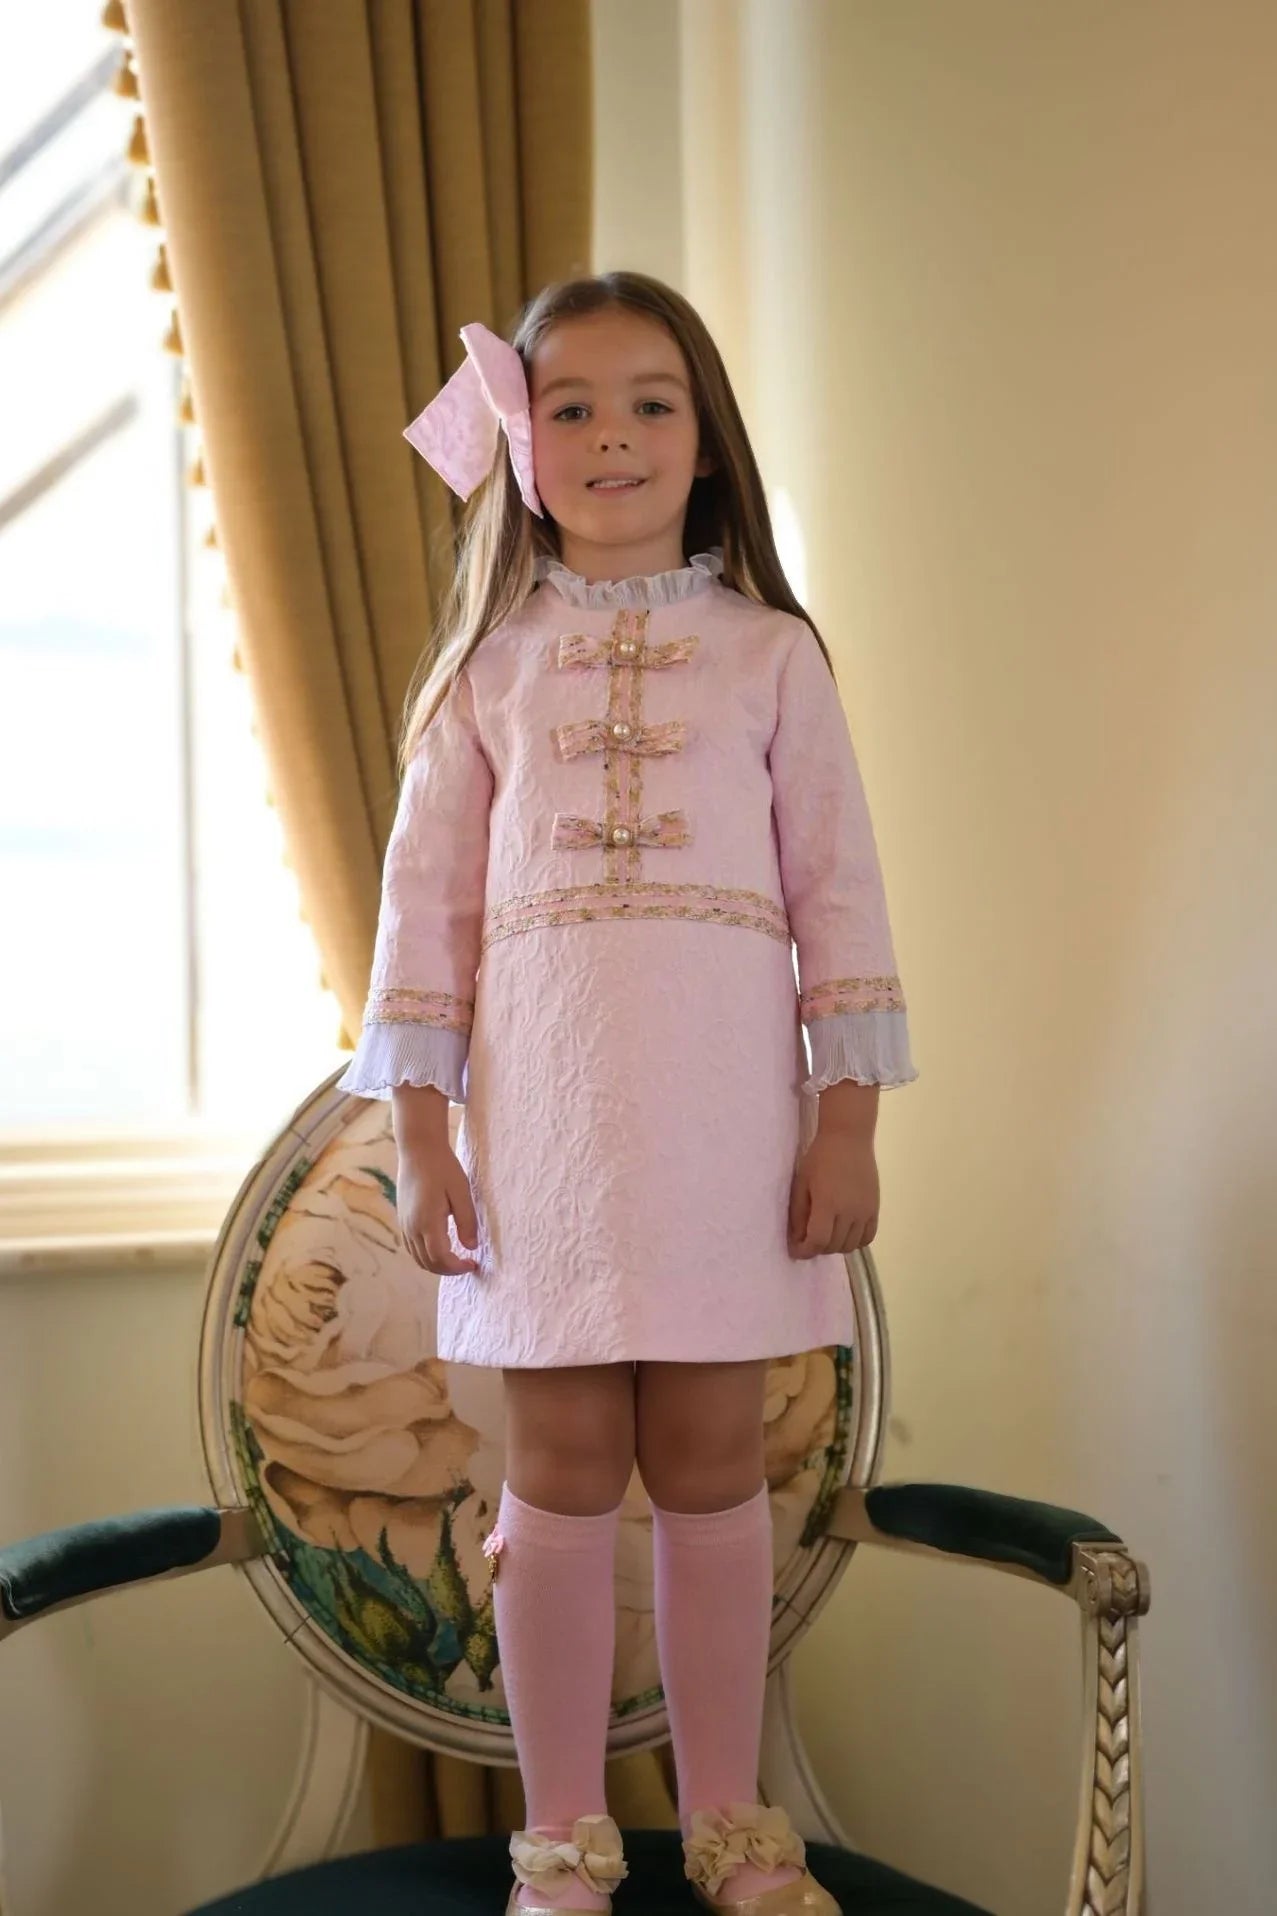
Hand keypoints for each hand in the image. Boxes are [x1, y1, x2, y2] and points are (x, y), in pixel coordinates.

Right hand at [397, 1136, 481, 1274]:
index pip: (440, 1258)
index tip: (474, 1264)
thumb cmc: (443, 1167)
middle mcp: (412, 1227)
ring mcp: (404, 1224)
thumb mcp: (462, 1192)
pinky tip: (441, 1248)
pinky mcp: (402, 1218)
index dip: (457, 1268)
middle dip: (449, 1270)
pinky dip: (426, 1255)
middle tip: (467, 1264)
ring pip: (418, 1258)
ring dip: (436, 1265)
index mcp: (428, 1222)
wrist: (418, 1149)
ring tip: (456, 1259)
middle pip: (428, 1263)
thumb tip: (472, 1247)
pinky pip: (411, 1247)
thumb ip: (467, 1221)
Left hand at [788, 1129, 879, 1257]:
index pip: (817, 1241)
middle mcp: (849, 1212)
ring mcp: (865, 1212)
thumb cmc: (819, 1158)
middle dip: (817, 1248)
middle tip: (807, 1239)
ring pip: (850, 1246)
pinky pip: (868, 1237)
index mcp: (827, 1205)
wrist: (849, 1138)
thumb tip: (798, 1240)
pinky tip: (844, 1233)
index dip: (804, 1251)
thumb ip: (798, 1214)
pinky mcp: (875, 1209)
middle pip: (833, 1246)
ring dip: (835, 1246)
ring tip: (825, 1234)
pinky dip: (855, 1242)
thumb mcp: (801, 1184)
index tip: (795, 1249)